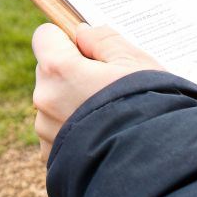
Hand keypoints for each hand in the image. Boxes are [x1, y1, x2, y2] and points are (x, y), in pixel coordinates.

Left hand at [32, 23, 162, 161]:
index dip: (67, 39)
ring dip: (73, 103)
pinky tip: (102, 134)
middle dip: (72, 72)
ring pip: (54, 102)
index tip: (89, 50)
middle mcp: (44, 98)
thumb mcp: (135, 61)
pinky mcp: (50, 155)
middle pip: (49, 70)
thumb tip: (82, 33)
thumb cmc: (148, 106)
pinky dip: (75, 130)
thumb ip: (103, 39)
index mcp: (58, 69)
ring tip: (109, 114)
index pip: (45, 36)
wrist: (152, 163)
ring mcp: (45, 129)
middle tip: (107, 85)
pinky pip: (58, 131)